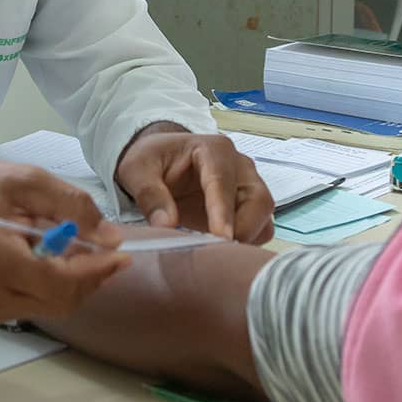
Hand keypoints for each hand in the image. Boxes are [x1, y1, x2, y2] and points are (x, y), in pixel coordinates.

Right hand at [0, 156, 129, 324]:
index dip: (95, 270)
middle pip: (60, 301)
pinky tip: (46, 258)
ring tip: (62, 244)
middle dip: (89, 277)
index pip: (58, 281)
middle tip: (103, 248)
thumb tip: (111, 239)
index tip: (121, 254)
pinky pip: (36, 305)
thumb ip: (71, 206)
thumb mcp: (25, 180)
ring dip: (72, 280)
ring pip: (52, 307)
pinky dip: (52, 285)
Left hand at [114, 127, 274, 243]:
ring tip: (217, 251)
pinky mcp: (248, 206)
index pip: (223, 182)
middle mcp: (239, 166)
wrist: (161, 161)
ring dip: (247, 237)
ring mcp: (247, 186)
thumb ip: (149, 195)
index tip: (221, 237)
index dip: (223, 211)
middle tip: (216, 250)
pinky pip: (261, 227)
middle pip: (258, 199)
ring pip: (264, 215)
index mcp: (213, 150)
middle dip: (243, 228)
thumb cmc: (152, 160)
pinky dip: (248, 241)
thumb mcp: (137, 170)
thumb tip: (167, 224)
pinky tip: (222, 249)